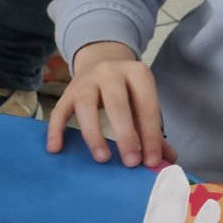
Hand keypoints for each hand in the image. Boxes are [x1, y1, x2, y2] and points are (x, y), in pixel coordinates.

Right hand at [45, 41, 175, 166]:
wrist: (100, 59)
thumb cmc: (126, 89)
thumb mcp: (142, 100)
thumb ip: (152, 128)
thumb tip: (167, 160)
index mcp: (137, 73)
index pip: (146, 106)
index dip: (150, 135)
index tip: (151, 162)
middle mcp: (110, 73)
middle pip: (117, 104)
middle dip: (125, 135)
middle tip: (130, 162)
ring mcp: (86, 81)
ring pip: (85, 106)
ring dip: (94, 134)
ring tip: (102, 158)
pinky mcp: (67, 91)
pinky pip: (59, 111)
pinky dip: (56, 130)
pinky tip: (56, 148)